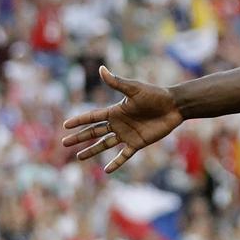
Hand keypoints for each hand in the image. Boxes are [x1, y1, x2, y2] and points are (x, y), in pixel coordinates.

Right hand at [62, 66, 183, 172]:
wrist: (174, 106)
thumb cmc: (155, 95)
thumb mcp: (134, 89)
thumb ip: (117, 82)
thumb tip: (101, 69)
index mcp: (115, 111)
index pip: (92, 117)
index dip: (79, 120)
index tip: (65, 125)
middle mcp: (119, 124)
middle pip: (94, 132)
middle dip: (80, 138)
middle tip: (64, 143)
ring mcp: (127, 134)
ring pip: (105, 145)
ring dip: (92, 151)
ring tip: (79, 158)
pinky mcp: (138, 143)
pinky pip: (124, 155)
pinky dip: (116, 162)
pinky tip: (107, 170)